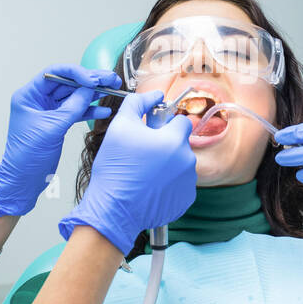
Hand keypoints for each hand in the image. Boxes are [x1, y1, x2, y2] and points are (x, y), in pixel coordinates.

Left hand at [0, 65, 122, 217]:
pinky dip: (90, 110)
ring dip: (93, 94)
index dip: (75, 73)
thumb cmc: (26, 156)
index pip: (54, 74)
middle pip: (67, 83)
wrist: (23, 180)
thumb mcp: (52, 128)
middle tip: (110, 79)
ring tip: (112, 90)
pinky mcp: (58, 123)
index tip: (93, 79)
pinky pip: (76, 111)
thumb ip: (72, 107)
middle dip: (90, 81)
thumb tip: (89, 89)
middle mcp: (38, 100)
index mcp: (29, 96)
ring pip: (74, 96)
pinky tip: (104, 109)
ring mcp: (48, 111)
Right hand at [59, 91, 196, 253]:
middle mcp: (187, 161)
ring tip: (144, 173)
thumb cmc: (115, 169)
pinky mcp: (184, 200)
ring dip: (167, 164)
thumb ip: (138, 103)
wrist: (113, 209)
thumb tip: (155, 94)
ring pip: (181, 164)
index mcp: (175, 140)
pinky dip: (168, 184)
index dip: (165, 124)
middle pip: (181, 143)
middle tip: (143, 154)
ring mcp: (188, 182)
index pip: (181, 121)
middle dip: (165, 145)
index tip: (152, 132)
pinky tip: (149, 187)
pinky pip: (180, 184)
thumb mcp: (120, 126)